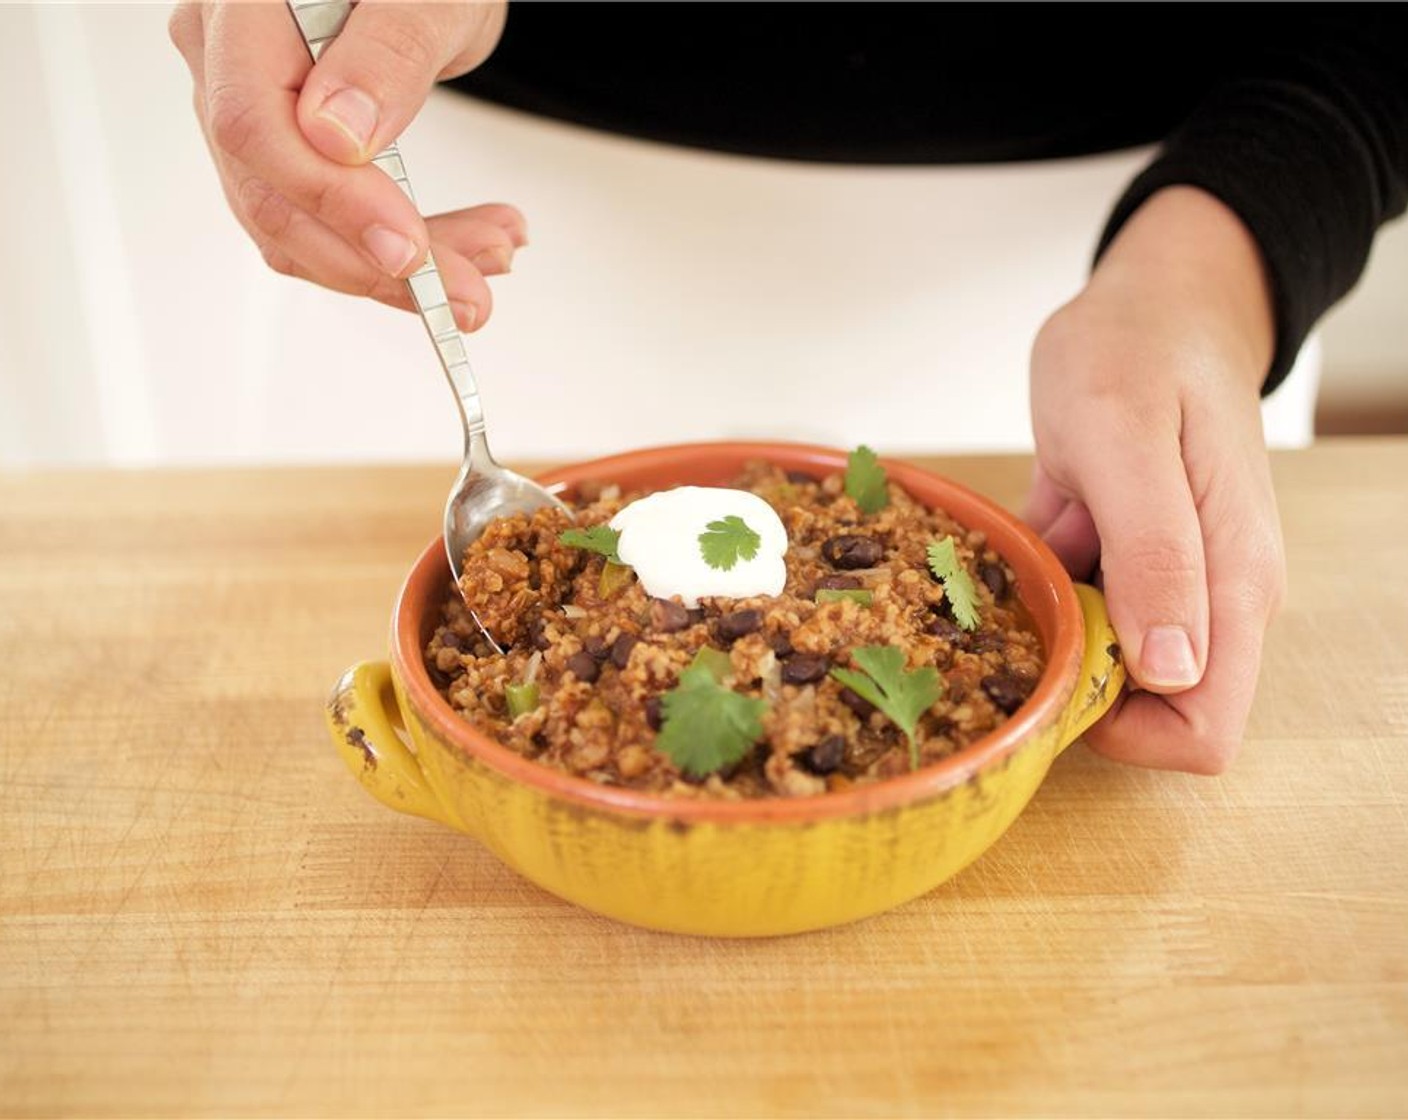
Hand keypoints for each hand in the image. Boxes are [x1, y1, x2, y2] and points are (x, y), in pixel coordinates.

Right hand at [169, 0, 522, 331]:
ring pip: (303, 228)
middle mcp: (224, 61)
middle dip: (378, 262)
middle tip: (470, 290)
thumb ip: (387, 52)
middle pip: (274, 196)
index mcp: (239, 9)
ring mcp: (251, 109)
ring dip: (399, 267)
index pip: (254, 127)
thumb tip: (334, 136)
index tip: (408, 248)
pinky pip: (324, 222)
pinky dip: (395, 247)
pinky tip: (464, 246)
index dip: (332, 203)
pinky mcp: (286, 147)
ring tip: (490, 256)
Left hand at [1026, 187, 1286, 773]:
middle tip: (1028, 592)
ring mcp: (1169, 582)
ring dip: (1050, 625)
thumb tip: (1172, 669)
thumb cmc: (1142, 352)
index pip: (1202, 731)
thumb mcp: (1127, 439)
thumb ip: (1155, 550)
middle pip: (1146, 709)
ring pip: (1102, 661)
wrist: (1155, 302)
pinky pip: (1076, 608)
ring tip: (1031, 544)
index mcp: (1231, 584)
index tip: (1056, 666)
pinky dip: (1041, 584)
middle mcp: (1209, 598)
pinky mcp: (1129, 560)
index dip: (1123, 728)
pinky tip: (1036, 523)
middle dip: (1072, 676)